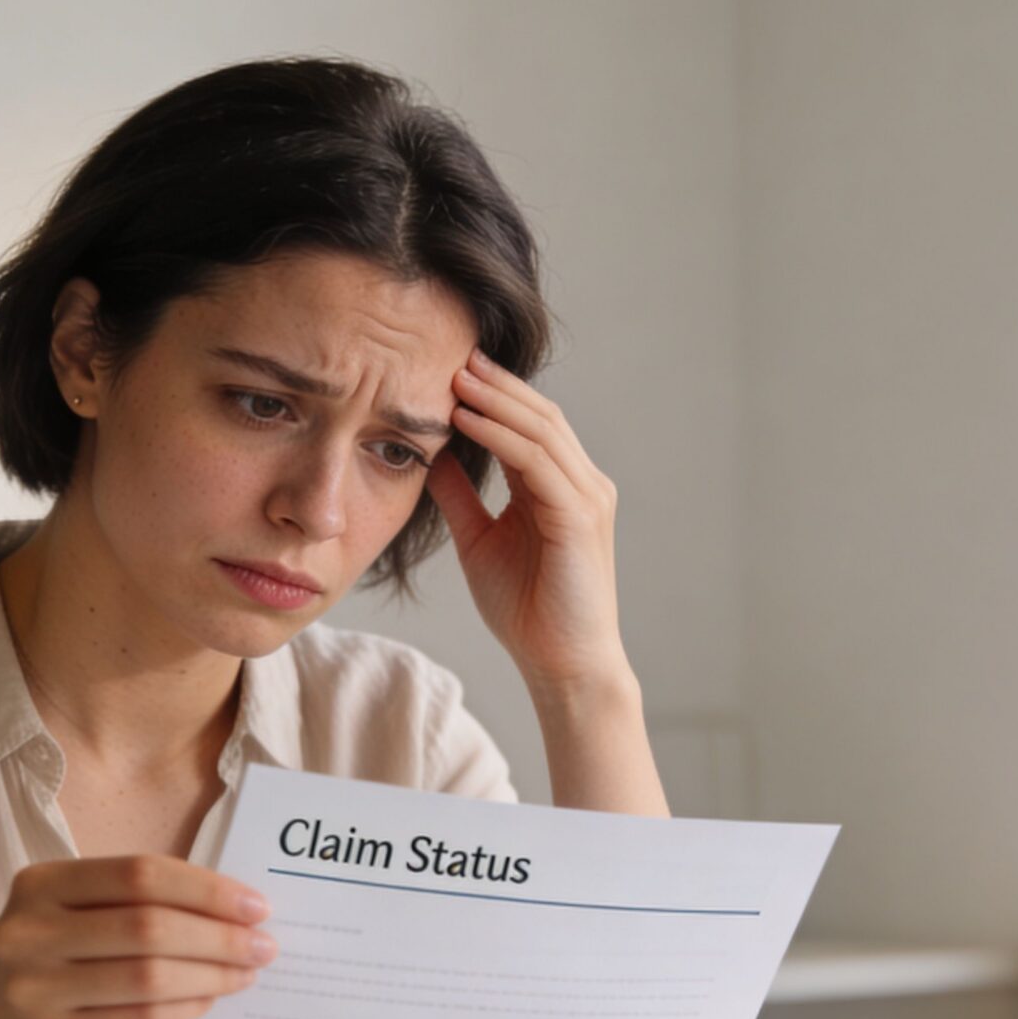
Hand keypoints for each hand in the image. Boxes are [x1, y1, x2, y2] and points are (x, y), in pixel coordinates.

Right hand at [0, 856, 276, 1018]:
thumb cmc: (47, 961)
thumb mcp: (67, 915)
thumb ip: (132, 903)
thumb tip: (232, 909)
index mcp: (41, 884)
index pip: (140, 874)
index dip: (205, 888)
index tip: (255, 905)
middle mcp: (30, 932)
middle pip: (149, 926)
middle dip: (218, 936)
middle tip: (264, 945)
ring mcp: (34, 988)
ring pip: (148, 976)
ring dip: (211, 974)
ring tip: (246, 974)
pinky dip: (185, 1008)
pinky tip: (208, 1000)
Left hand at [424, 349, 625, 693]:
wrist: (561, 664)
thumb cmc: (526, 610)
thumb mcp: (480, 540)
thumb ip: (460, 496)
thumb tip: (430, 455)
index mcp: (560, 488)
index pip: (529, 425)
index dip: (493, 394)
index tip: (451, 368)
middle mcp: (581, 484)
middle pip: (540, 416)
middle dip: (496, 384)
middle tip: (454, 354)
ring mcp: (586, 498)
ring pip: (541, 431)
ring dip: (496, 401)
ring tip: (456, 377)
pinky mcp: (580, 518)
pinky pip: (537, 464)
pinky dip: (501, 438)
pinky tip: (467, 422)